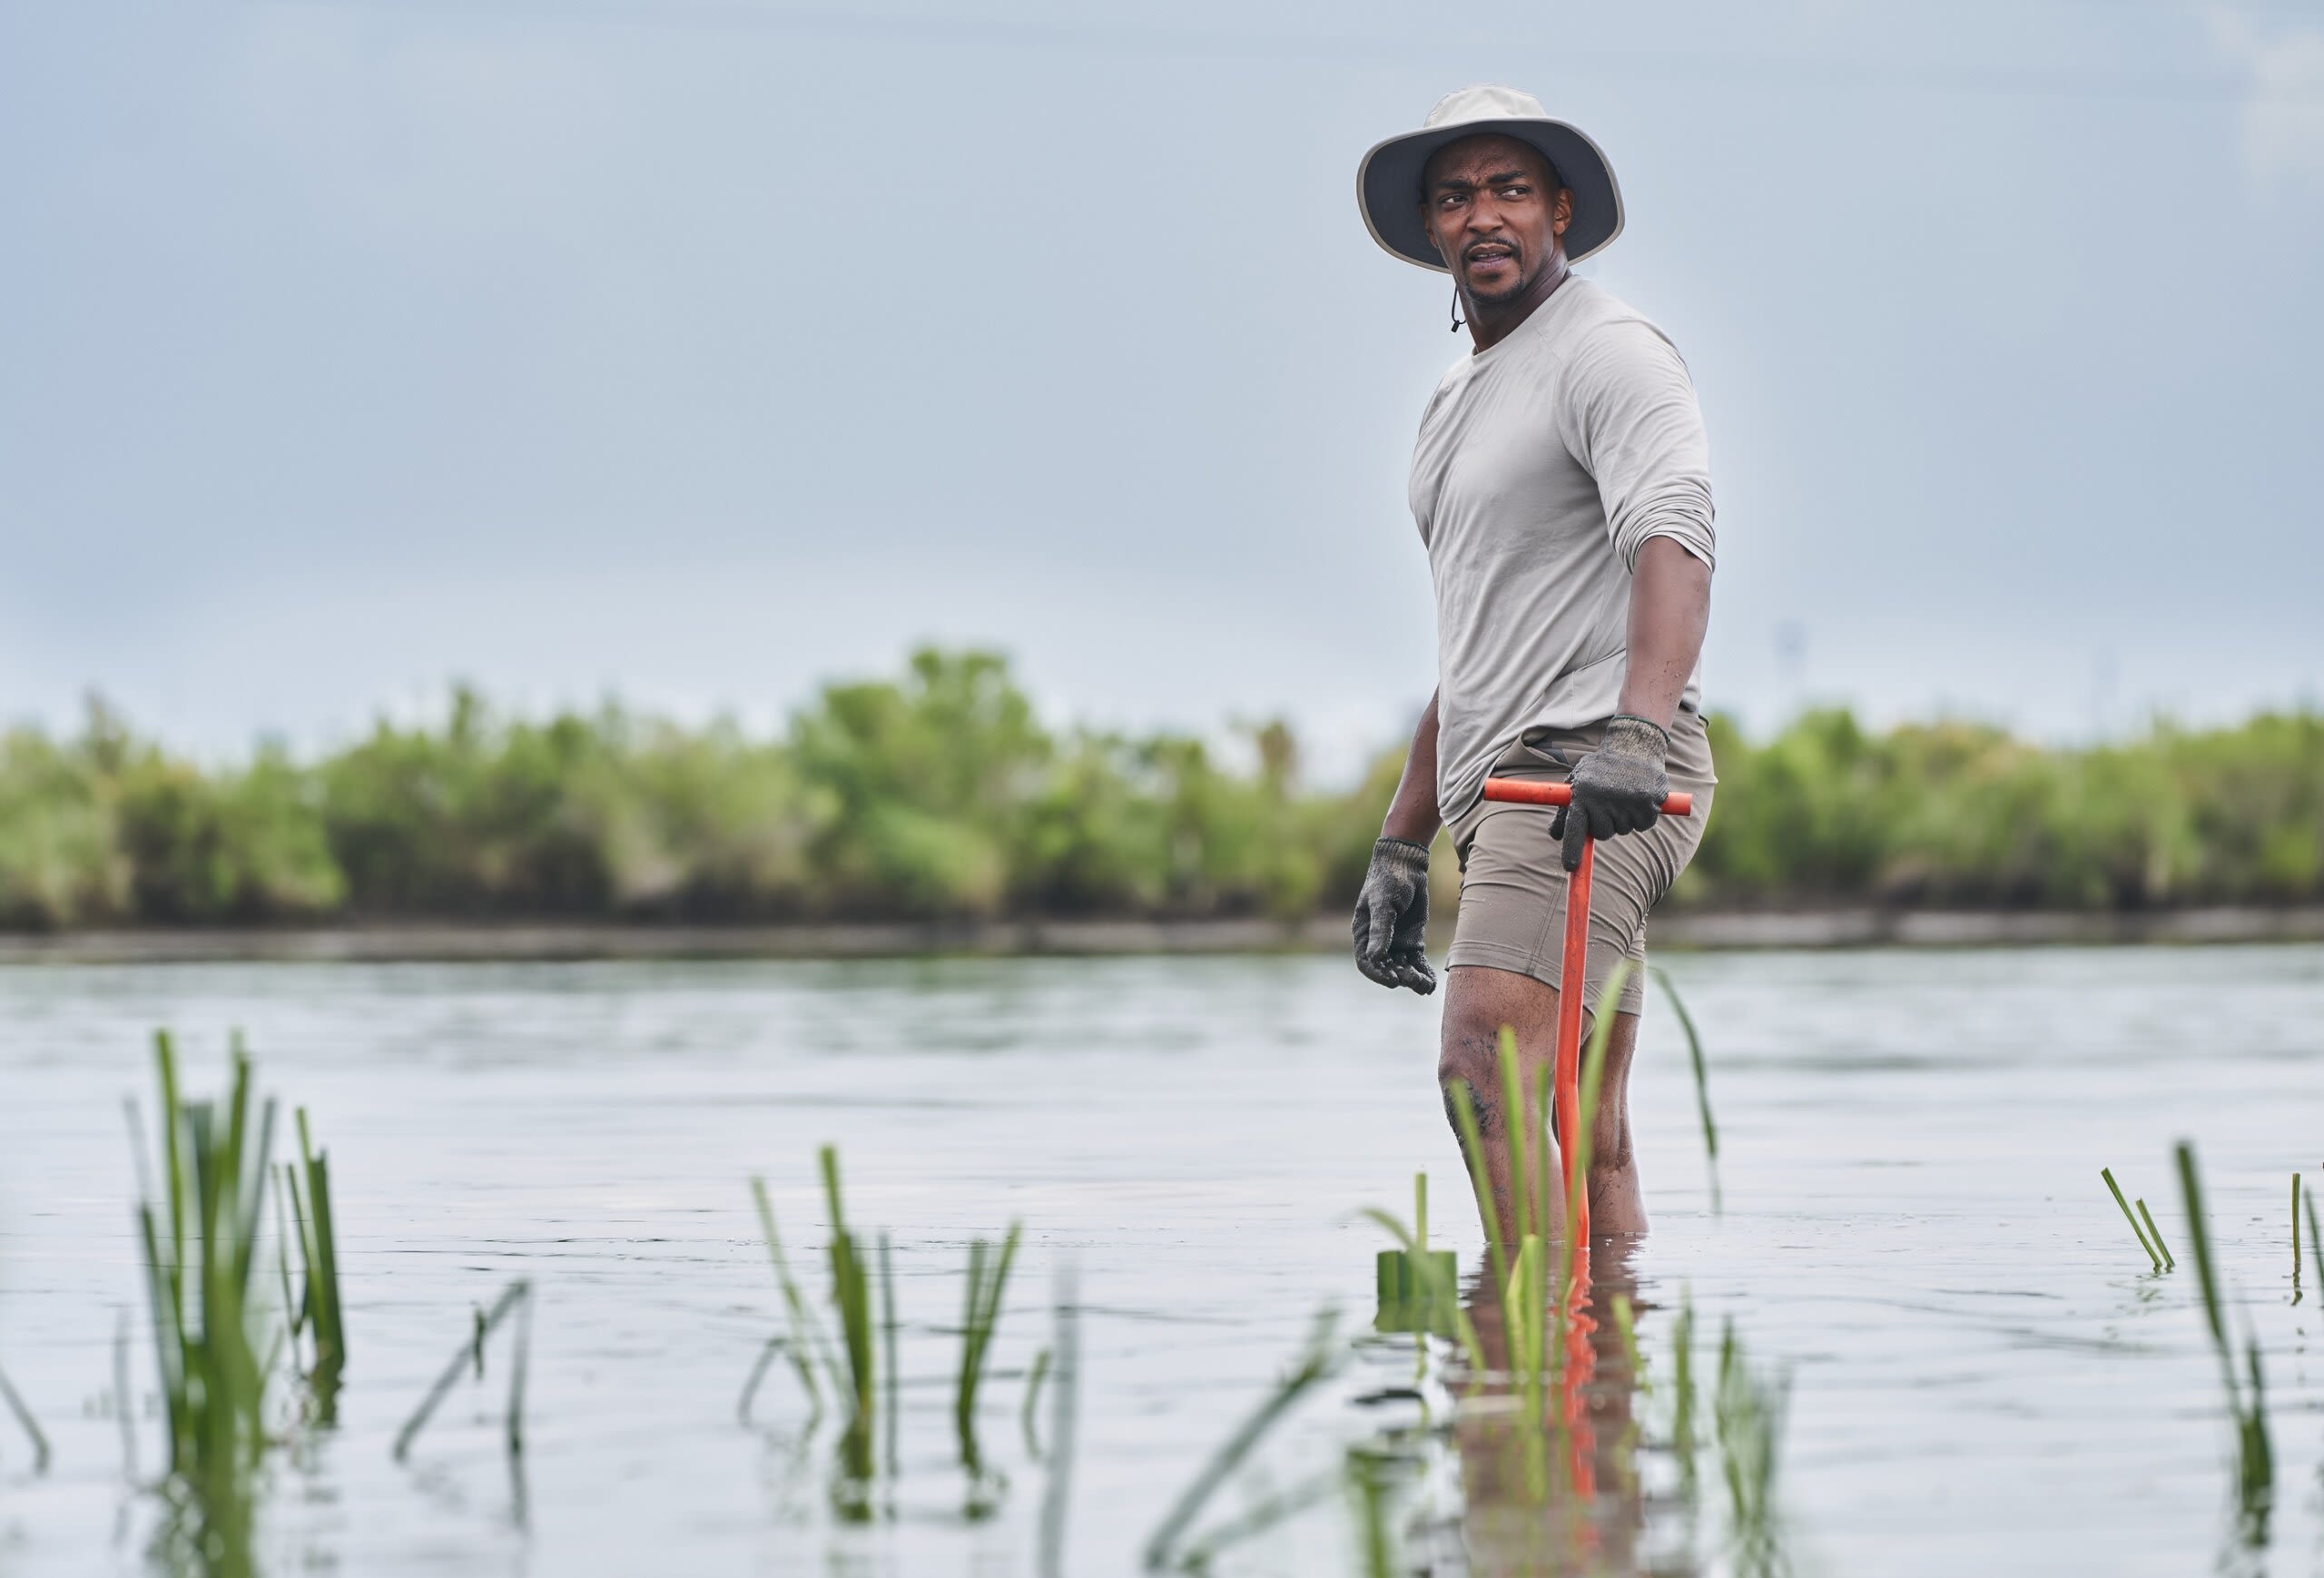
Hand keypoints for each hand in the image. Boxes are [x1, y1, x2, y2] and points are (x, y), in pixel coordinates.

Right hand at [1352, 837, 1435, 993]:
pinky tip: (1431, 982)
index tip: (1393, 980)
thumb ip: (1381, 930)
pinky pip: (1417, 961)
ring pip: (1403, 968)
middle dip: (1400, 977)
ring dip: (1413, 978)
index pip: (1366, 962)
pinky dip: (1423, 972)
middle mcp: (1378, 942)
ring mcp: (1396, 942)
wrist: (1406, 865)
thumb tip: (1375, 958)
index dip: (1378, 974)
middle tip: (1414, 980)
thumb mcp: (1383, 904)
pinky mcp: (1412, 940)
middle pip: (1387, 968)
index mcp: (1363, 934)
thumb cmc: (1388, 880)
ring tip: (1426, 986)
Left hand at [1549, 715, 1669, 871]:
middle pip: (1602, 834)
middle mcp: (1603, 800)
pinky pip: (1643, 825)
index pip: (1574, 829)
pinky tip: (1640, 796)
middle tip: (1609, 802)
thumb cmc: (1601, 768)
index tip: (1570, 867)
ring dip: (1624, 818)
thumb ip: (1566, 809)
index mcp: (1583, 794)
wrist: (1634, 745)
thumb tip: (1554, 835)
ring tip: (1624, 793)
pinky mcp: (1649, 804)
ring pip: (1623, 829)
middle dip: (1605, 824)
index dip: (1572, 850)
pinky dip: (1643, 816)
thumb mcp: (1578, 781)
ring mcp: (1627, 803)